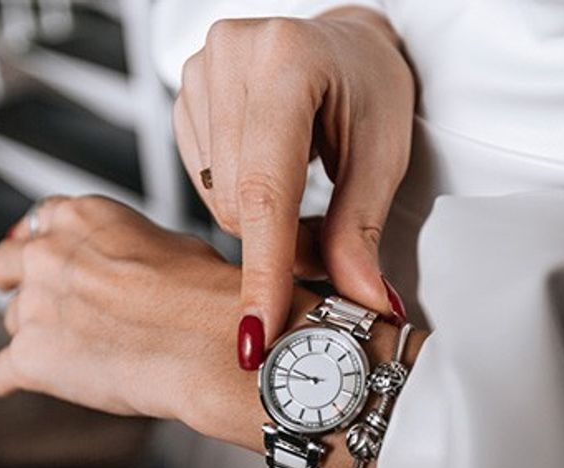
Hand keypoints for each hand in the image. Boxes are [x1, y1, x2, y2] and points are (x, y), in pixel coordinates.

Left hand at [0, 195, 242, 424]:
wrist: (204, 341)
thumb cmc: (202, 295)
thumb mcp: (170, 244)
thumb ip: (128, 249)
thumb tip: (130, 264)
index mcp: (81, 218)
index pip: (39, 222)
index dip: (38, 243)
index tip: (37, 255)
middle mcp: (47, 255)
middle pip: (6, 264)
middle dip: (15, 281)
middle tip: (34, 299)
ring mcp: (34, 306)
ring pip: (15, 320)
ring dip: (37, 334)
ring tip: (77, 353)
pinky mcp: (30, 357)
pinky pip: (3, 370)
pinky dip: (13, 378)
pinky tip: (18, 383)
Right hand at [172, 7, 413, 364]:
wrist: (340, 42)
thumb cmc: (367, 83)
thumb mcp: (382, 151)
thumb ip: (360, 229)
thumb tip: (361, 297)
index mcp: (287, 61)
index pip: (266, 188)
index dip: (263, 268)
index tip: (258, 329)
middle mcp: (231, 58)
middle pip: (238, 203)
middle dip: (282, 239)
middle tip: (325, 229)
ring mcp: (198, 73)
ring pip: (217, 200)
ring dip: (260, 220)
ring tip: (300, 186)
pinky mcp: (181, 95)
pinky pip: (202, 183)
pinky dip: (238, 196)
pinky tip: (265, 168)